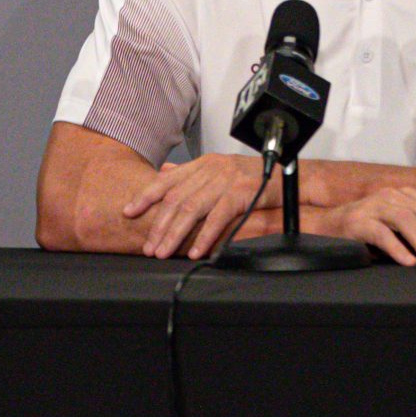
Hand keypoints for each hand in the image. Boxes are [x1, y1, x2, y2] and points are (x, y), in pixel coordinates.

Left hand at [121, 153, 275, 258]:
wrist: (286, 174)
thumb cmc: (254, 175)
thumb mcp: (219, 168)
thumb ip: (191, 172)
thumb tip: (164, 172)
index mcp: (203, 164)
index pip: (166, 180)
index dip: (145, 196)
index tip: (128, 212)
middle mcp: (211, 169)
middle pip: (176, 199)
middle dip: (159, 225)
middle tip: (148, 247)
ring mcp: (226, 180)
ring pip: (192, 209)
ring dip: (175, 234)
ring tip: (163, 252)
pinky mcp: (241, 192)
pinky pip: (218, 217)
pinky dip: (205, 236)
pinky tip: (196, 251)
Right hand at [322, 188, 415, 266]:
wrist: (329, 228)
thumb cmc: (369, 232)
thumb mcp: (399, 229)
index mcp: (407, 196)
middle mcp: (393, 195)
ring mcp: (374, 206)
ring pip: (406, 220)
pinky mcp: (357, 220)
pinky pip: (381, 233)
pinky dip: (397, 248)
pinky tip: (408, 262)